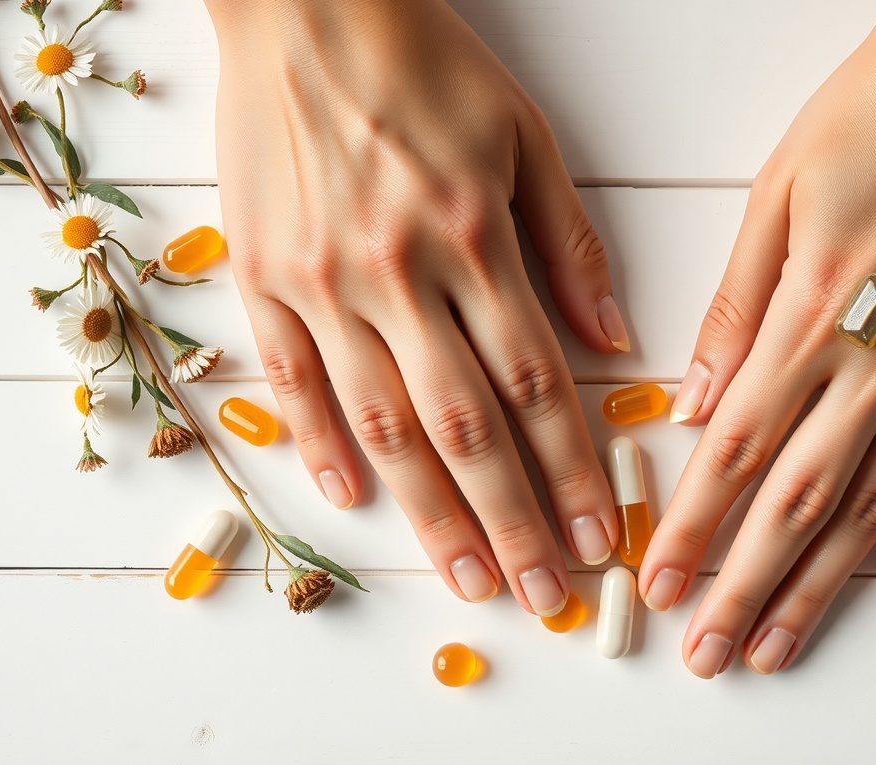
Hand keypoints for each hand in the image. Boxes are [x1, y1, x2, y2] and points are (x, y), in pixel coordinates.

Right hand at [205, 0, 629, 615]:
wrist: (307, 4)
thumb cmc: (425, 65)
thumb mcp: (526, 137)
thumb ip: (570, 245)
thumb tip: (614, 342)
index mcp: (474, 237)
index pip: (536, 387)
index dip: (573, 473)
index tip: (601, 538)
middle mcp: (397, 272)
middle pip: (467, 427)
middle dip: (515, 523)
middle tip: (547, 596)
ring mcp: (322, 281)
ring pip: (384, 423)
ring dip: (432, 512)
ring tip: (469, 578)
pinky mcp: (262, 277)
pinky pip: (294, 380)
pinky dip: (323, 447)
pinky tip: (357, 505)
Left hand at [640, 0, 875, 674]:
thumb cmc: (875, 116)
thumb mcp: (779, 194)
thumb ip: (735, 307)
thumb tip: (692, 399)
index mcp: (813, 310)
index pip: (737, 446)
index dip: (692, 525)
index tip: (656, 581)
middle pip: (800, 497)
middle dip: (744, 583)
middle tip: (709, 651)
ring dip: (824, 582)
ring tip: (781, 643)